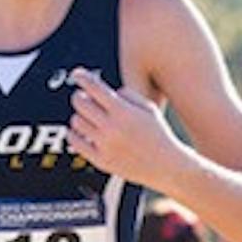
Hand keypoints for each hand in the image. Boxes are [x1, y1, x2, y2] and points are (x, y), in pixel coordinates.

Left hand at [67, 68, 181, 184]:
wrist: (167, 167)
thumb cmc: (159, 136)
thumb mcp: (149, 109)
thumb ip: (127, 94)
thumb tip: (105, 91)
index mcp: (124, 111)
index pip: (94, 88)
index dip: (82, 78)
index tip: (78, 75)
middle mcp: (112, 127)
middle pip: (80, 103)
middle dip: (80, 97)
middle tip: (82, 98)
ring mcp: (105, 145)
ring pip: (76, 121)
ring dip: (79, 116)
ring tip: (87, 117)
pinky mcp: (101, 160)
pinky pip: (75, 142)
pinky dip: (73, 134)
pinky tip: (80, 132)